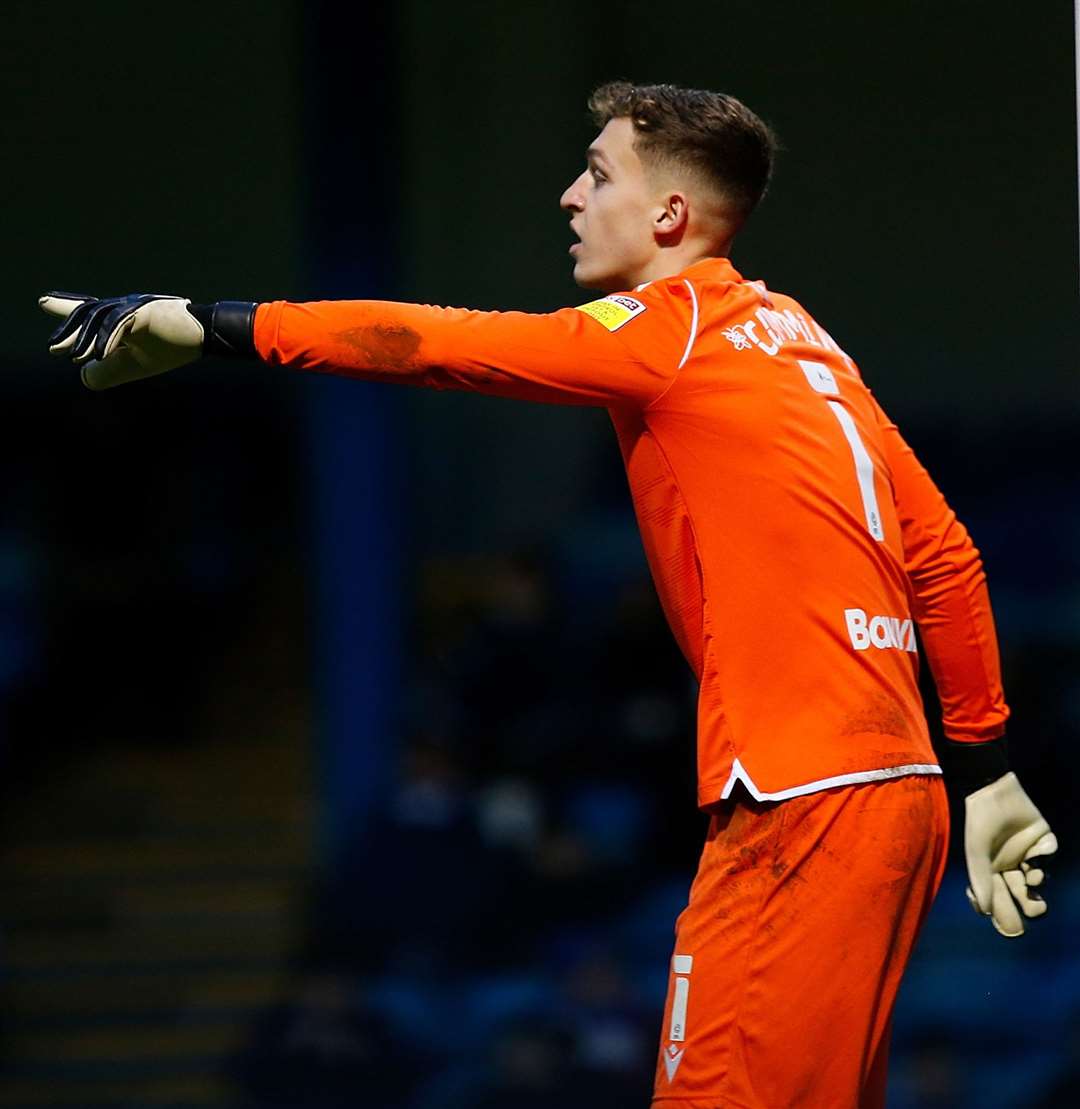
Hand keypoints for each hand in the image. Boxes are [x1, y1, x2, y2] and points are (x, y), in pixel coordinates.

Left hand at [40, 293, 203, 389]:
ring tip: (70, 356)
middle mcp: (124, 308)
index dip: (67, 308)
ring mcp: (134, 308)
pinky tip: (101, 356)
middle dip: (70, 328)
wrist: (206, 333)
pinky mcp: (145, 311)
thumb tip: (83, 374)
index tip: (45, 303)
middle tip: (53, 346)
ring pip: (101, 318)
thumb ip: (108, 371)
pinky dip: (109, 340)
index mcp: (122, 320)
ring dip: (85, 339)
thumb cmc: (174, 346)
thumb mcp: (135, 366)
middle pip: (90, 313)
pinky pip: (121, 324)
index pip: (91, 314)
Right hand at [964, 771, 1056, 936]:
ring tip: (1033, 877)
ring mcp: (1027, 851)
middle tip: (1036, 908)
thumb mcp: (976, 853)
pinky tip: (1039, 851)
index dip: (1005, 913)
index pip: (1000, 898)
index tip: (1010, 928)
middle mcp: (1010, 864)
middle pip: (1023, 894)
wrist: (991, 790)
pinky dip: (1047, 854)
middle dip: (1031, 905)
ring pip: (1038, 877)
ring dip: (1038, 882)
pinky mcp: (1042, 837)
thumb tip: (985, 911)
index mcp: (991, 870)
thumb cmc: (979, 823)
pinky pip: (1049, 851)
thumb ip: (981, 880)